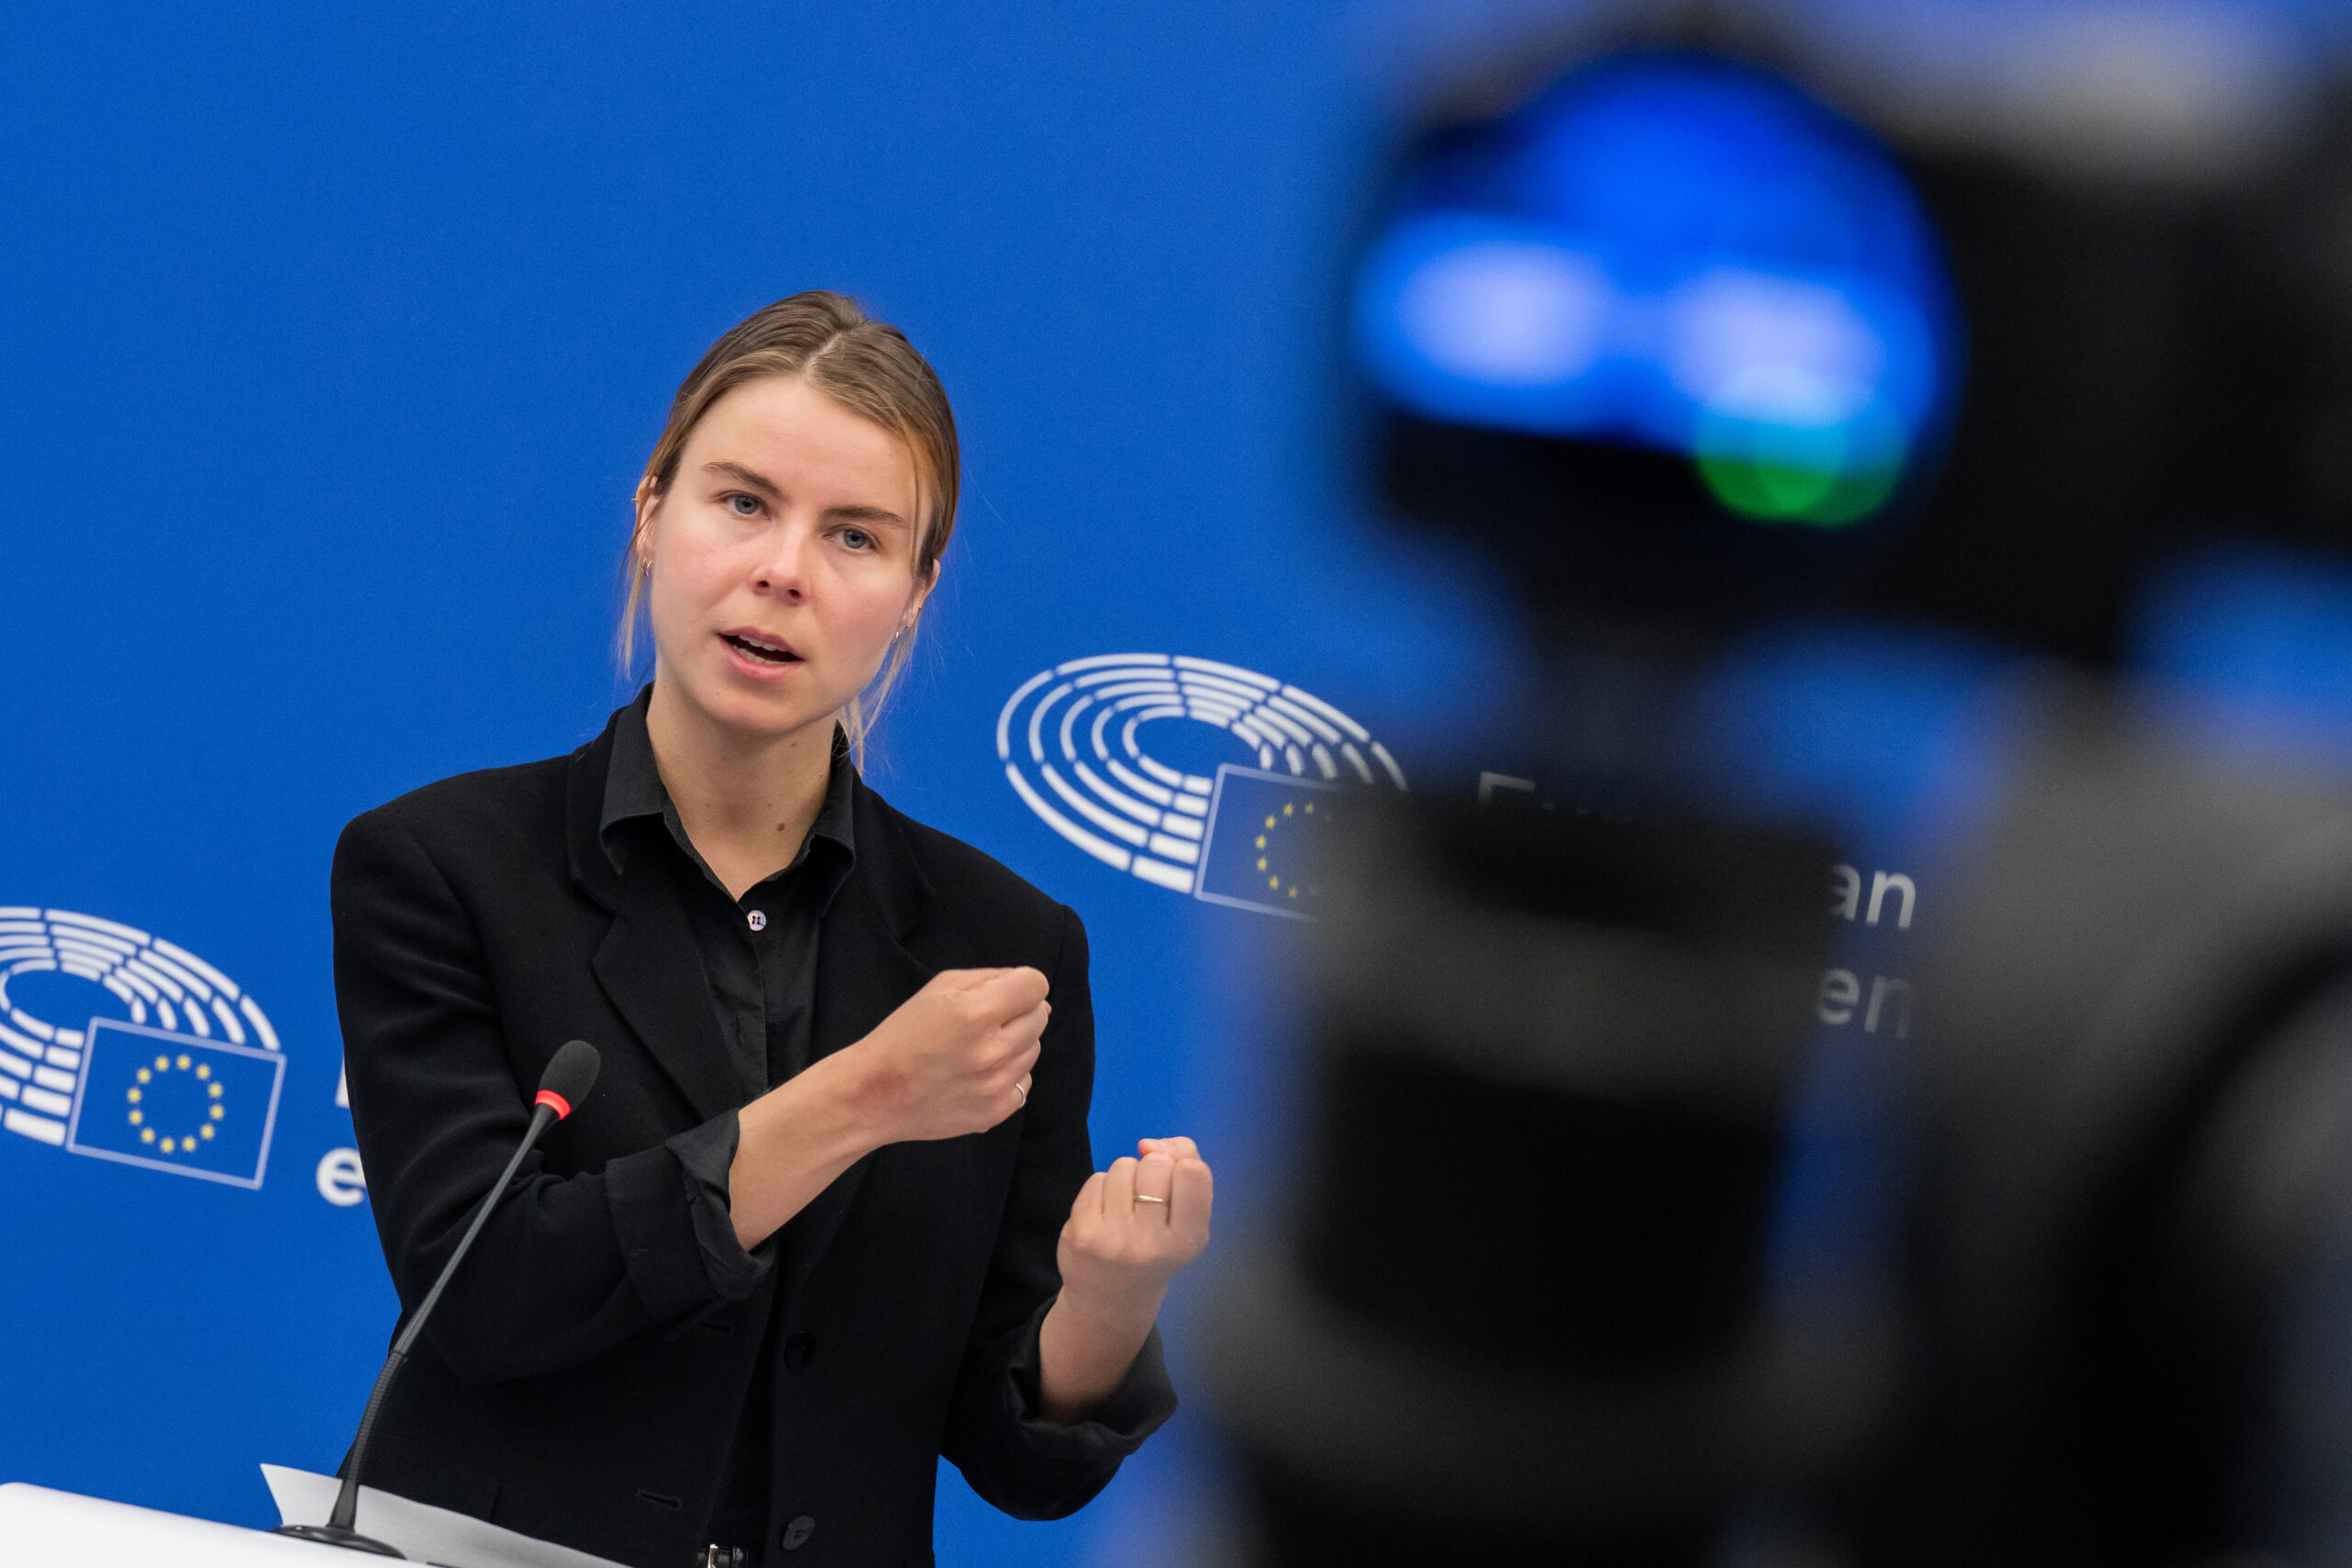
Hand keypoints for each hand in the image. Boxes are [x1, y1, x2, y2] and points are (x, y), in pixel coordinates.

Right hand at [840, 967, 1047, 1143]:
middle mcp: (994, 1050)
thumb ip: (992, 979)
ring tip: (976, 1050)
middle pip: (1040, 1017)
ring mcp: (997, 1085)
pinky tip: (977, 1075)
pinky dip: (1007, 1075)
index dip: (1021, 985)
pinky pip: (1024, 1082)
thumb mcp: (940, 988)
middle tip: (983, 1023)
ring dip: (1014, 1044)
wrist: (876, 1093)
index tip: (1003, 994)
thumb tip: (1039, 997)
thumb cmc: (904, 1033)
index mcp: (977, 1012)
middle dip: (1018, 1013)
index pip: (1036, 986)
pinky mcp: (996, 1112)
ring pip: (1034, 1050)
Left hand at [1057, 1137, 1214, 1334]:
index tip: (1176, 1186)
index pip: (1193, 1173)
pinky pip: (1097, 1178)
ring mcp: (1112, 1239)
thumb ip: (1187, 1171)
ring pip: (1124, 1166)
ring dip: (1126, 1177)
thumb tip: (1149, 1143)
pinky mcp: (1081, 1233)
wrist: (1111, 1302)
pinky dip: (1103, 1188)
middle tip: (1148, 1200)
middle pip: (1156, 1164)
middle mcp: (1151, 1243)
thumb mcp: (1189, 1223)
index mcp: (1187, 1241)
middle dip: (1153, 1170)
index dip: (1184, 1167)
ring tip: (1126, 1207)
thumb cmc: (1158, 1255)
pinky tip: (1106, 1213)